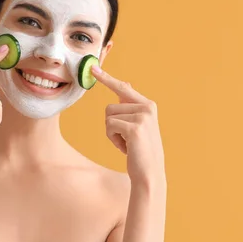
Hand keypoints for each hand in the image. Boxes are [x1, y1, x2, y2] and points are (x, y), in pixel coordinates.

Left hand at [92, 65, 165, 185]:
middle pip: (110, 107)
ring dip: (112, 133)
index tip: (93, 68)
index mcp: (148, 105)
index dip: (106, 78)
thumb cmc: (141, 151)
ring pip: (108, 117)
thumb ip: (131, 105)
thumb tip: (125, 84)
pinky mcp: (135, 127)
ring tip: (128, 144)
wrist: (149, 173)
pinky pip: (109, 126)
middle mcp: (147, 107)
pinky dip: (113, 139)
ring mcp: (142, 117)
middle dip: (112, 125)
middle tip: (126, 139)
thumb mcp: (137, 125)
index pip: (122, 88)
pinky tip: (126, 148)